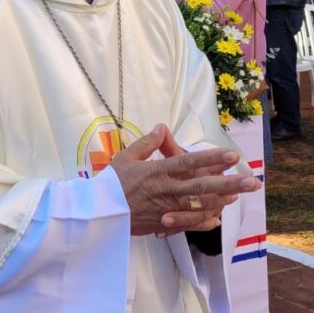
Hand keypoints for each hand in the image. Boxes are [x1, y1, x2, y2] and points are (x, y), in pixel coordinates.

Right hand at [110, 124, 259, 236]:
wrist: (99, 213)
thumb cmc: (110, 183)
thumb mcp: (125, 158)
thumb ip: (146, 144)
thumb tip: (161, 127)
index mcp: (156, 172)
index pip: (188, 162)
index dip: (211, 159)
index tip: (231, 155)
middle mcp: (166, 190)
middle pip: (202, 186)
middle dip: (229, 183)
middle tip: (252, 181)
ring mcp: (167, 209)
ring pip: (200, 205)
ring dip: (221, 200)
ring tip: (239, 195)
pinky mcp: (164, 223)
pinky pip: (189, 223)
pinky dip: (204, 221)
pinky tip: (218, 218)